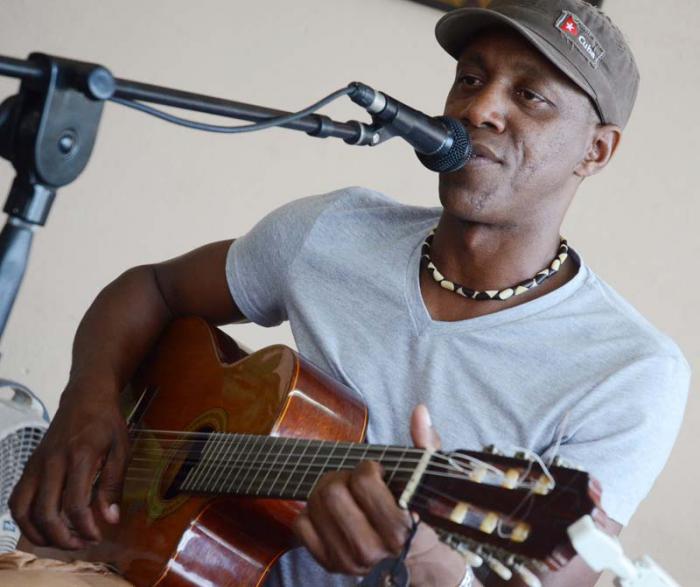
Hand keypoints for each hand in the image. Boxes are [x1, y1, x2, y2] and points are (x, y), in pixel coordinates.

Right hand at [9, 381, 128, 548]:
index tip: (97, 537)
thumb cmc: (106, 423)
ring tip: (61, 541)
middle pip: (45, 512)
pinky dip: (25, 520)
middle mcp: (53, 462)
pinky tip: (44, 527)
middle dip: (62, 538)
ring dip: (38, 534)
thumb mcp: (121, 449)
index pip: (75, 504)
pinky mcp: (29, 466)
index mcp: (80, 457)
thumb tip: (110, 519)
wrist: (85, 397)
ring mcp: (36, 464)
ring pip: (23, 510)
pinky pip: (17, 500)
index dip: (85, 528)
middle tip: (80, 544)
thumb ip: (114, 485)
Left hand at [292, 404, 466, 584]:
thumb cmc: (415, 512)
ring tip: (344, 493)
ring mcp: (346, 560)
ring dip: (326, 490)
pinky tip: (330, 512)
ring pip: (314, 505)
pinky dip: (311, 512)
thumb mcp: (425, 479)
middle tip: (354, 481)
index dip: (367, 468)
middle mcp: (370, 549)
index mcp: (398, 529)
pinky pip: (301, 525)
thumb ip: (425, 444)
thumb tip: (419, 411)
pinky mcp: (328, 564)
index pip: (363, 482)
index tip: (376, 473)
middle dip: (343, 477)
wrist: (412, 560)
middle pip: (332, 492)